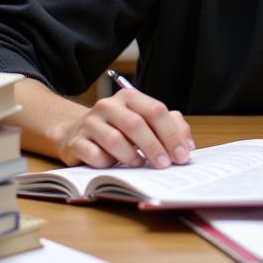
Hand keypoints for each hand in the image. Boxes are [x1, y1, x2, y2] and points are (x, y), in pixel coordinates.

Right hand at [52, 89, 194, 168]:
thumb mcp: (145, 123)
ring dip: (130, 156)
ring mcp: (89, 123)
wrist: (76, 133)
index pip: (156, 110)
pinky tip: (113, 165)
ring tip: (138, 164)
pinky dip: (107, 163)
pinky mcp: (75, 142)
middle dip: (154, 147)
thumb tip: (187, 146)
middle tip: (164, 165)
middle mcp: (108, 105)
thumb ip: (171, 127)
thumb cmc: (118, 129)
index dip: (171, 134)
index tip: (182, 155)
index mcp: (130, 97)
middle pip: (136, 124)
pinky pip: (93, 155)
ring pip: (114, 140)